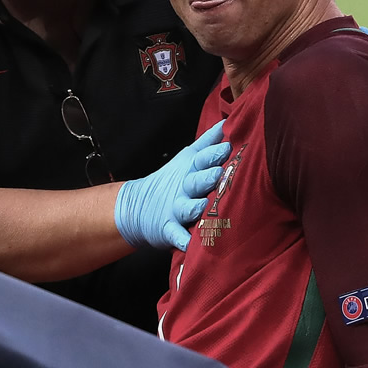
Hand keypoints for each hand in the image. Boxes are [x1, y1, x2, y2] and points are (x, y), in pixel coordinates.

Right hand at [115, 121, 229, 250]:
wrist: (139, 206)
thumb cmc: (174, 181)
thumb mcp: (188, 158)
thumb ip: (207, 143)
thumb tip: (226, 123)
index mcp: (190, 170)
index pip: (202, 159)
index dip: (214, 154)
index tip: (227, 148)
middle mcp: (184, 188)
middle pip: (196, 181)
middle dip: (207, 178)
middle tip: (219, 174)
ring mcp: (175, 209)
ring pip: (187, 208)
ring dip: (195, 207)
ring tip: (203, 206)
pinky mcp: (168, 229)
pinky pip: (175, 235)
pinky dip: (181, 240)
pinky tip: (189, 244)